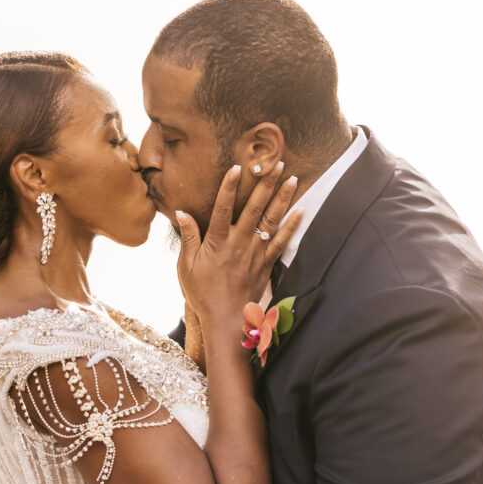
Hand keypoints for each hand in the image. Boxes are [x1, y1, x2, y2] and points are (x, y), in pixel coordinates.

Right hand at [176, 162, 300, 324]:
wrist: (225, 321)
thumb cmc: (202, 294)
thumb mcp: (186, 266)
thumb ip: (188, 237)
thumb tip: (181, 212)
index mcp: (216, 242)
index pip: (222, 208)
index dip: (229, 186)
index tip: (238, 166)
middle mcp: (238, 244)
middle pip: (253, 208)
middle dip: (265, 183)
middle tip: (274, 162)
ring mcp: (254, 253)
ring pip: (270, 221)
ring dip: (282, 198)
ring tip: (291, 178)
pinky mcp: (265, 265)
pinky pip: (281, 242)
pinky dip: (291, 226)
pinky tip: (300, 210)